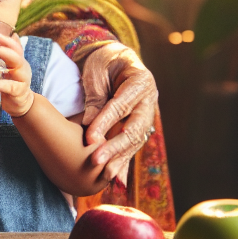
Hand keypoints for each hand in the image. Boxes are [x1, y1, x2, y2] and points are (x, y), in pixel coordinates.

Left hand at [0, 32, 33, 117]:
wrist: (22, 103)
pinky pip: (11, 87)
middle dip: (1, 48)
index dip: (7, 40)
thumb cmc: (13, 82)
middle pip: (15, 54)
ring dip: (1, 59)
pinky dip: (1, 84)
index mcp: (19, 60)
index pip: (15, 47)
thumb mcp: (10, 67)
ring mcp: (22, 80)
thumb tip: (7, 36)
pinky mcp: (19, 92)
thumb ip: (7, 53)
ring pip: (16, 66)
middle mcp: (22, 68)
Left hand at [81, 43, 157, 184]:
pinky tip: (116, 179)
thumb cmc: (104, 62)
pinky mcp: (138, 126)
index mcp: (141, 82)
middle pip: (133, 128)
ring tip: (104, 174)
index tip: (89, 137)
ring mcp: (145, 115)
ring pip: (134, 141)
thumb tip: (90, 127)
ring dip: (119, 159)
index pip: (122, 106)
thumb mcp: (97, 73)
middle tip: (96, 160)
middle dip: (114, 147)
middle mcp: (149, 101)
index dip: (106, 123)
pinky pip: (131, 146)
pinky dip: (123, 162)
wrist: (115, 59)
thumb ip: (96, 98)